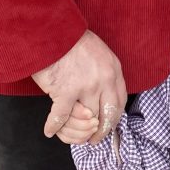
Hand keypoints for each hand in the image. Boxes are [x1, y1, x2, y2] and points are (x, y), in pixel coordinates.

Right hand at [34, 29, 127, 145]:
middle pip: (107, 116)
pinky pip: (62, 117)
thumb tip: (101, 98)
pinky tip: (49, 131)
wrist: (50, 29)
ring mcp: (86, 86)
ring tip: (72, 135)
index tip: (105, 126)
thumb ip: (104, 73)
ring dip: (78, 131)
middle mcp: (104, 80)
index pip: (120, 102)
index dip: (113, 119)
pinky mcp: (66, 91)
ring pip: (87, 120)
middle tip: (93, 140)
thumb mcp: (99, 53)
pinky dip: (54, 127)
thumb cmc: (70, 40)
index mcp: (114, 69)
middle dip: (100, 132)